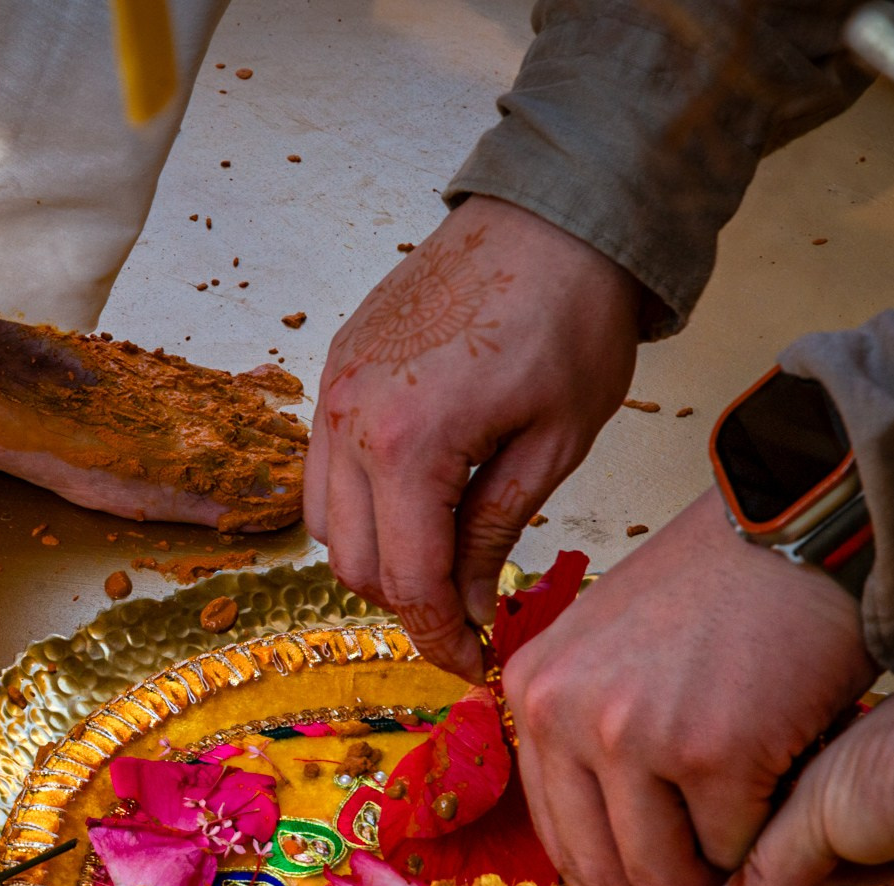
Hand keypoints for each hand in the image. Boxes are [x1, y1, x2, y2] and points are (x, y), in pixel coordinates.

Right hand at [306, 196, 643, 676]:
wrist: (550, 215)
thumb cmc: (570, 316)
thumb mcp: (553, 444)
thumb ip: (495, 532)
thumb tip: (468, 606)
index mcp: (409, 443)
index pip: (408, 581)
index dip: (440, 638)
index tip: (475, 662)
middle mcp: (350, 421)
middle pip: (355, 565)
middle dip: (410, 605)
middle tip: (468, 615)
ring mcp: (332, 393)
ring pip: (324, 526)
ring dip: (378, 559)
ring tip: (443, 560)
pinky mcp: (335, 370)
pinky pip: (322, 471)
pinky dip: (359, 507)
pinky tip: (417, 504)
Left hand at [503, 492, 878, 885]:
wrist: (795, 527)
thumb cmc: (719, 601)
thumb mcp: (624, 670)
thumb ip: (609, 780)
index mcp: (531, 693)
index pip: (556, 838)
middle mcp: (563, 712)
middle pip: (599, 873)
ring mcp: (631, 730)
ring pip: (663, 876)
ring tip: (756, 884)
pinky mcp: (711, 747)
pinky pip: (735, 850)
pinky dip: (766, 857)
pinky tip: (788, 832)